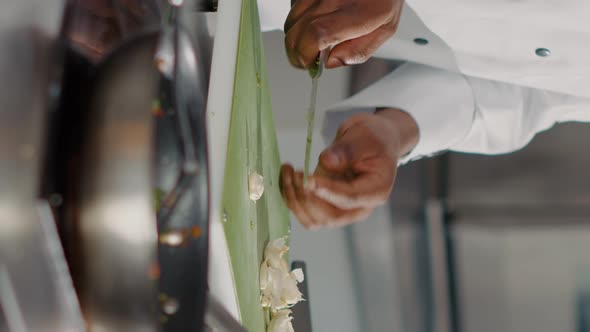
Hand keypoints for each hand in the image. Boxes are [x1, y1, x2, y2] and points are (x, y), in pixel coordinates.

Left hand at [279, 109, 417, 228]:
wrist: (370, 141)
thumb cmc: (371, 138)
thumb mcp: (362, 136)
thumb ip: (346, 151)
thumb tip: (327, 162)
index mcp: (375, 191)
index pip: (350, 198)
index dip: (328, 191)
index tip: (308, 180)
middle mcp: (359, 207)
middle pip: (329, 217)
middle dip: (307, 197)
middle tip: (295, 171)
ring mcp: (341, 209)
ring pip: (313, 219)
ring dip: (295, 199)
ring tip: (287, 171)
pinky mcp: (325, 205)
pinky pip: (305, 211)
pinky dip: (291, 197)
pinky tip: (285, 177)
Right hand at [284, 0, 403, 68]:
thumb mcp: (385, 28)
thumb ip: (359, 51)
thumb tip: (330, 62)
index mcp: (358, 12)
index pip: (317, 34)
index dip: (306, 54)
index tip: (310, 65)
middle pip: (296, 31)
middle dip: (296, 54)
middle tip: (307, 61)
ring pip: (290, 21)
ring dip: (295, 37)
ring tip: (311, 41)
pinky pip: (293, 7)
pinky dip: (297, 20)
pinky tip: (312, 21)